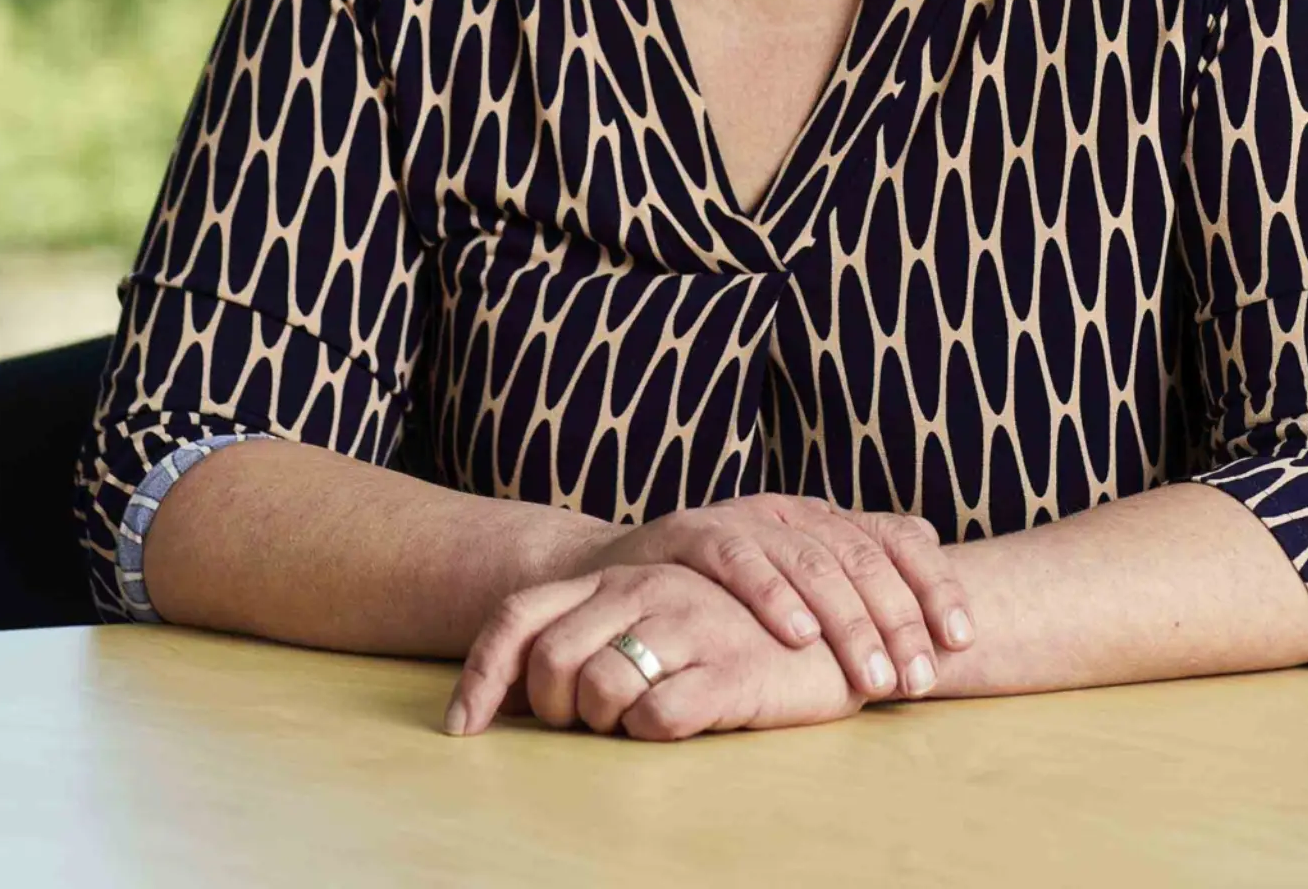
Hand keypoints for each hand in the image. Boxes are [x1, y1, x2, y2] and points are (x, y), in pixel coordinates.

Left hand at [444, 564, 867, 740]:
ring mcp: (689, 626)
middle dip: (554, 712)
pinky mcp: (731, 671)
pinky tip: (678, 725)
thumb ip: (603, 632)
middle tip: (588, 728)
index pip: (518, 616)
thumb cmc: (743, 631)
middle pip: (551, 663)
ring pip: (598, 689)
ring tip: (639, 723)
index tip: (462, 731)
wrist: (845, 627)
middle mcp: (647, 591)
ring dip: (603, 725)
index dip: (480, 676)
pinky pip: (657, 716)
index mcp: (622, 576)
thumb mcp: (666, 613)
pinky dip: (651, 732)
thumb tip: (529, 694)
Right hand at [572, 494, 971, 700]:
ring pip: (809, 562)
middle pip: (862, 559)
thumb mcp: (796, 582)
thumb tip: (940, 570)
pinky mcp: (689, 530)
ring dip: (847, 622)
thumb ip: (858, 578)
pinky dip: (771, 595)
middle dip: (898, 621)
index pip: (899, 538)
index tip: (962, 639)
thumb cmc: (722, 596)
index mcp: (826, 519)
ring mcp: (741, 516)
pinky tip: (798, 635)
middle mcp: (791, 511)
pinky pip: (737, 559)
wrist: (619, 576)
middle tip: (921, 680)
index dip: (934, 584)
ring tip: (874, 677)